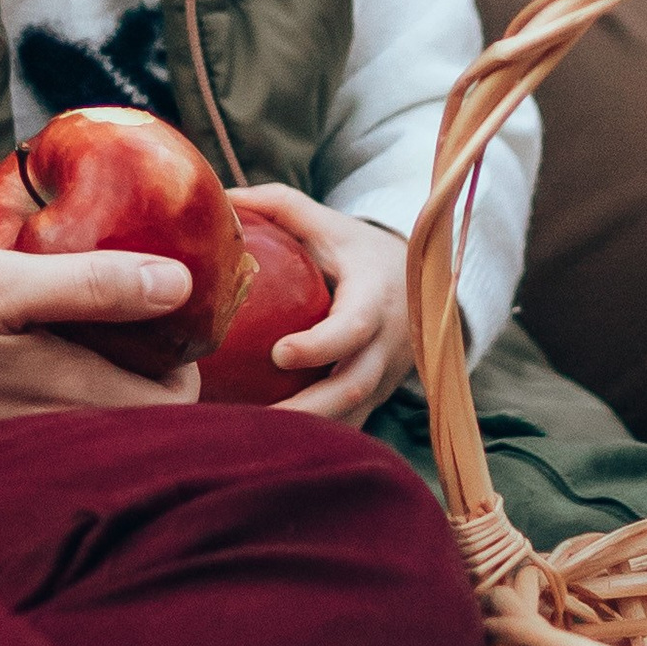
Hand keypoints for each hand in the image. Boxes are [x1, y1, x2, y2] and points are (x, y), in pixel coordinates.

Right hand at [0, 245, 201, 455]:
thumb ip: (88, 284)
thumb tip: (176, 282)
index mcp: (62, 397)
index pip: (168, 403)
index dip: (182, 361)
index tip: (169, 316)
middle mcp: (46, 443)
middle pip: (135, 427)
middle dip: (149, 380)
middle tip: (130, 323)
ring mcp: (7, 459)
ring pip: (88, 437)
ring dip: (101, 398)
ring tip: (79, 341)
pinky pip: (39, 444)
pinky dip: (52, 413)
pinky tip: (18, 371)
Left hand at [227, 189, 411, 426]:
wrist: (421, 289)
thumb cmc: (361, 252)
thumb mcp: (330, 224)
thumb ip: (281, 206)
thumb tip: (225, 196)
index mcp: (375, 301)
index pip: (352, 328)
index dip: (321, 344)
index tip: (280, 353)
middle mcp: (383, 349)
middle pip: (350, 390)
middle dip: (306, 412)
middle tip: (255, 425)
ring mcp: (381, 382)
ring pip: (348, 420)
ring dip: (305, 436)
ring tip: (249, 447)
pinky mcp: (371, 403)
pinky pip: (343, 428)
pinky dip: (309, 442)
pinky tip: (263, 449)